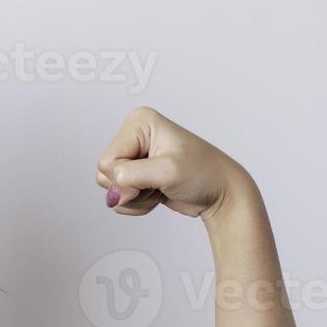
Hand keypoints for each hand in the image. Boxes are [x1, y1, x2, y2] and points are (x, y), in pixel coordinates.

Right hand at [95, 106, 249, 219]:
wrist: (222, 193)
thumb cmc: (204, 174)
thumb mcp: (167, 171)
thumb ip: (130, 178)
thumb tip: (111, 194)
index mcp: (140, 122)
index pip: (107, 160)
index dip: (126, 177)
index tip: (154, 177)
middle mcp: (135, 135)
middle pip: (105, 173)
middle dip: (130, 188)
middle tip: (158, 183)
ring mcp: (136, 156)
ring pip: (110, 187)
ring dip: (134, 197)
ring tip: (160, 187)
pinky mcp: (138, 174)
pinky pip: (119, 196)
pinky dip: (137, 203)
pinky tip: (158, 194)